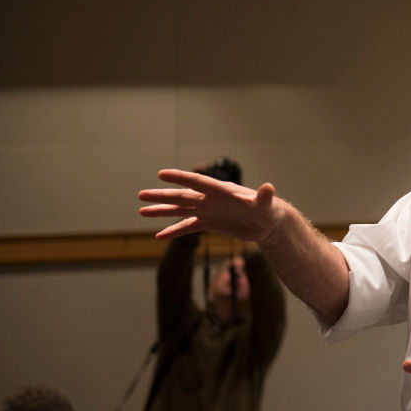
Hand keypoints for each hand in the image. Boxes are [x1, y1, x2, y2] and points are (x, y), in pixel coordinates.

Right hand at [138, 169, 281, 242]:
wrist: (267, 222)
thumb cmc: (268, 210)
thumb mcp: (266, 205)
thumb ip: (264, 197)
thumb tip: (269, 188)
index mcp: (221, 191)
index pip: (198, 182)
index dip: (180, 178)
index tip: (162, 174)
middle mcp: (210, 199)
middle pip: (182, 196)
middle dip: (163, 196)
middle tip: (141, 194)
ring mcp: (208, 210)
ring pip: (180, 210)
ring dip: (162, 211)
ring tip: (142, 211)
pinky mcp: (210, 223)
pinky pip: (188, 227)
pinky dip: (174, 231)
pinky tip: (159, 236)